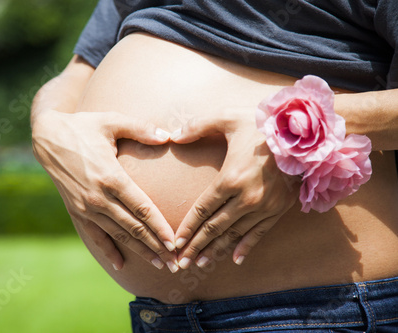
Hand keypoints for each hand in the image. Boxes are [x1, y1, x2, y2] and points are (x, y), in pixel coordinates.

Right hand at [32, 109, 177, 271]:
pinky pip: (94, 236)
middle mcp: (98, 197)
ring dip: (140, 251)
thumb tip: (168, 136)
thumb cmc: (83, 126)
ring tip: (159, 263)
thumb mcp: (111, 121)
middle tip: (175, 262)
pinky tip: (120, 264)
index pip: (142, 209)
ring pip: (118, 235)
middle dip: (156, 246)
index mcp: (111, 177)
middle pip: (133, 228)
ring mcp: (86, 207)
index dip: (160, 228)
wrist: (47, 138)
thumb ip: (141, 129)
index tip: (175, 242)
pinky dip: (108, 251)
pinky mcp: (76, 211)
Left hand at [171, 108, 299, 268]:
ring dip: (216, 250)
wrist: (306, 132)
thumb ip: (198, 126)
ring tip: (201, 264)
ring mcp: (265, 206)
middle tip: (181, 263)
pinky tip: (235, 260)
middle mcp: (247, 197)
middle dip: (196, 246)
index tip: (175, 242)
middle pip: (215, 227)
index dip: (188, 228)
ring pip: (235, 234)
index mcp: (230, 178)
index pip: (203, 210)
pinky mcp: (280, 208)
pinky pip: (260, 232)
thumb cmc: (262, 123)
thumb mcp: (227, 117)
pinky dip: (247, 246)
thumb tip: (173, 136)